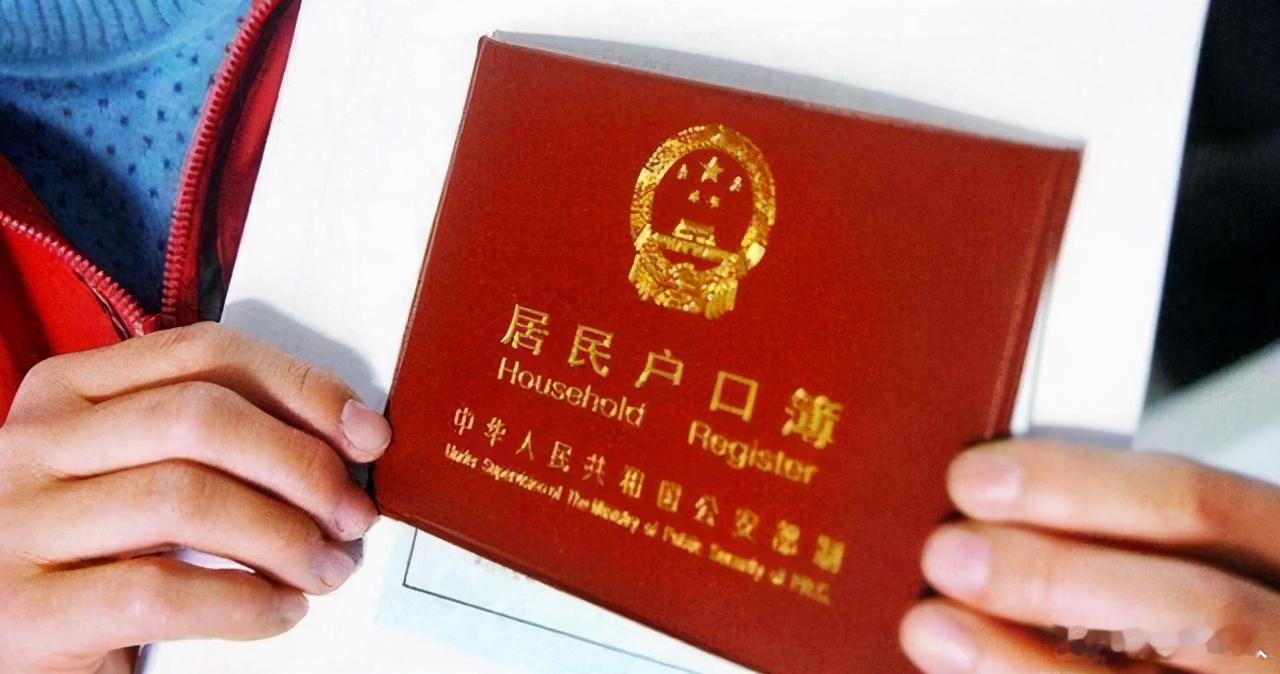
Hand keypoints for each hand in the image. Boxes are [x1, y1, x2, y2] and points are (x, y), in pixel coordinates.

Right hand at [0, 323, 389, 673]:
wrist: (6, 635)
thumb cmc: (86, 555)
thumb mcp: (131, 474)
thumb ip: (211, 443)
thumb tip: (347, 438)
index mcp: (68, 393)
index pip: (203, 354)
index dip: (302, 389)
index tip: (365, 434)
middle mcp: (33, 445)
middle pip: (200, 418)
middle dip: (301, 464)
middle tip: (353, 515)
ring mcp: (16, 525)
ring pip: (183, 497)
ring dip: (283, 535)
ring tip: (326, 568)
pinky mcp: (24, 612)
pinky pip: (157, 591)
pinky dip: (241, 602)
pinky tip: (277, 611)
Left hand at [900, 440, 1279, 673]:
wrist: (1231, 664)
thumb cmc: (1180, 612)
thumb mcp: (1174, 556)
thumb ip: (1103, 533)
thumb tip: (974, 510)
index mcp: (1275, 553)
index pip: (1196, 503)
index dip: (1076, 485)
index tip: (974, 479)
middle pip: (1192, 603)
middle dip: (1054, 575)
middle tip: (946, 554)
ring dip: (1025, 657)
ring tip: (935, 629)